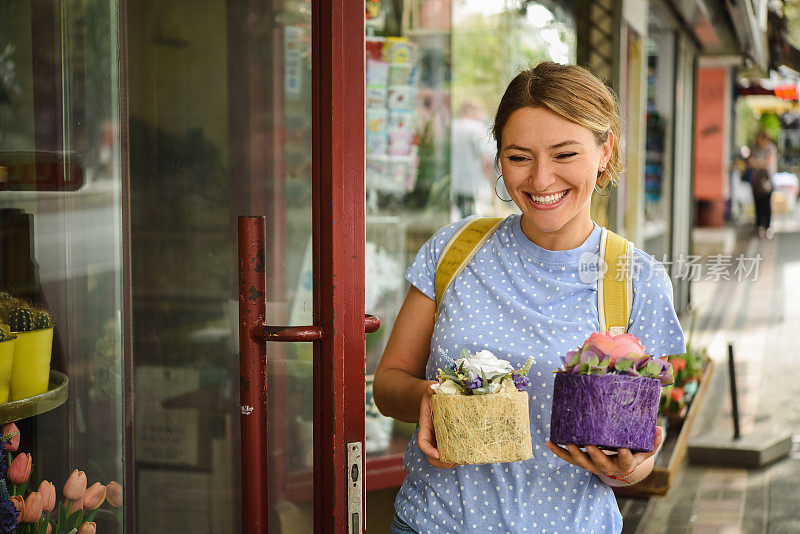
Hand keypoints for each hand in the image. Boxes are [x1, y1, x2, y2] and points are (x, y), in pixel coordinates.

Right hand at [417, 381, 460, 468]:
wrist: (434, 396)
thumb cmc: (432, 393)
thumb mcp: (431, 389)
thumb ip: (432, 388)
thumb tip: (433, 388)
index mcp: (426, 426)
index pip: (423, 443)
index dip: (428, 450)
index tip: (438, 455)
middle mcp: (432, 436)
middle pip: (432, 457)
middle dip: (443, 463)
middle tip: (457, 461)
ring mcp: (441, 439)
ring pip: (443, 459)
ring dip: (453, 463)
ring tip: (466, 460)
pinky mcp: (451, 439)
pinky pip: (453, 452)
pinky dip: (460, 457)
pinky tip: (470, 456)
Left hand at [544, 426, 663, 478]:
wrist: (621, 465)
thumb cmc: (635, 451)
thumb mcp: (645, 447)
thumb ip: (653, 440)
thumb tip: (660, 428)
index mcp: (625, 464)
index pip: (627, 462)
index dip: (625, 456)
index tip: (624, 449)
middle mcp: (607, 467)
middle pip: (601, 464)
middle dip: (595, 454)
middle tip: (590, 444)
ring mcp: (592, 465)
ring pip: (582, 463)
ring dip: (574, 453)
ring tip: (568, 442)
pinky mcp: (581, 461)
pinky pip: (568, 458)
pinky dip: (558, 451)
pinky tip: (548, 442)